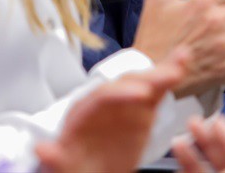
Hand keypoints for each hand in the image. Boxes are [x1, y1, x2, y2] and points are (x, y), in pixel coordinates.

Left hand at [35, 53, 184, 172]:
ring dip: (161, 73)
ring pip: (141, 84)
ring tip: (181, 62)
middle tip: (169, 76)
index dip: (122, 94)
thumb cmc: (74, 168)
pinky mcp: (139, 111)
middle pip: (125, 85)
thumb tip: (42, 149)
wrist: (88, 170)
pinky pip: (154, 92)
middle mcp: (102, 104)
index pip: (101, 98)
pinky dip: (168, 77)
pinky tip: (182, 62)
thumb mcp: (64, 167)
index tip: (142, 96)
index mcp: (82, 115)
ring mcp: (122, 106)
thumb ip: (55, 159)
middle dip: (147, 79)